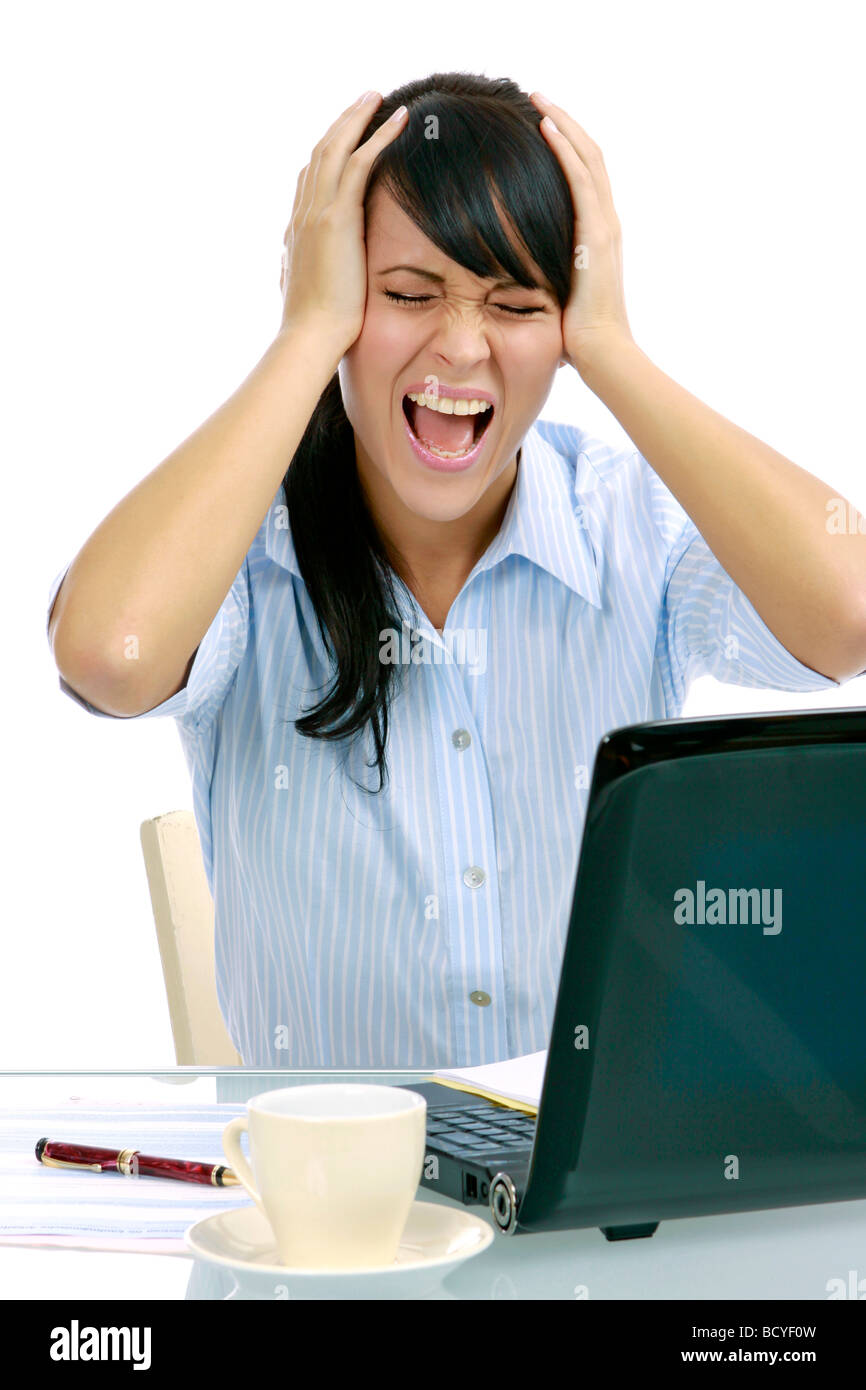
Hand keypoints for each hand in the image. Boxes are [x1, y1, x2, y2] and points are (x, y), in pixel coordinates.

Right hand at [279, 93, 407, 354]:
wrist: (309, 338)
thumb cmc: (313, 329)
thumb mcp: (302, 291)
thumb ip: (297, 269)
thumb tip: (288, 264)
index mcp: (297, 231)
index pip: (310, 178)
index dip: (327, 152)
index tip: (343, 136)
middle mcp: (303, 213)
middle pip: (322, 152)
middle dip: (343, 123)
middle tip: (364, 101)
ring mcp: (317, 212)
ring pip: (337, 148)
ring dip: (359, 118)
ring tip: (380, 98)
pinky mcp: (337, 218)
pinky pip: (360, 163)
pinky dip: (378, 137)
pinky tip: (399, 121)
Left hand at [530, 93, 633, 373]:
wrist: (604, 356)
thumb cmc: (579, 342)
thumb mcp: (557, 301)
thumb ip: (544, 284)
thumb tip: (515, 289)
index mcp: (598, 238)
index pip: (585, 179)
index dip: (566, 149)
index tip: (541, 128)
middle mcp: (607, 224)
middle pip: (589, 157)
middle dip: (564, 124)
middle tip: (538, 99)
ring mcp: (605, 226)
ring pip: (587, 158)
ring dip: (562, 124)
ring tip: (538, 100)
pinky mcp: (597, 233)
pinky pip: (579, 179)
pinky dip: (564, 148)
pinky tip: (545, 127)